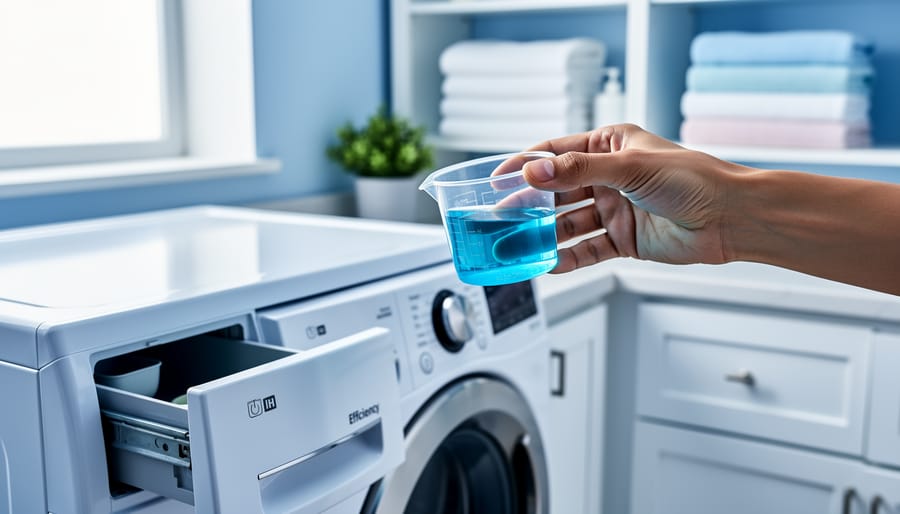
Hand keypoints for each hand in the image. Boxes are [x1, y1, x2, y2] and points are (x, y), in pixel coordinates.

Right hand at [522, 124, 751, 272]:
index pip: (555, 154)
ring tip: (517, 246)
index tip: (497, 180)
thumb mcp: (630, 167)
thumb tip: (535, 171)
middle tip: (500, 218)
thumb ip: (579, 170)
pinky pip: (587, 249)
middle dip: (528, 205)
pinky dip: (568, 258)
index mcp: (608, 146)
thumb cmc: (693, 179)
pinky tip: (549, 264)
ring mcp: (614, 209)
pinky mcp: (623, 239)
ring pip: (567, 223)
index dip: (524, 166)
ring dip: (543, 235)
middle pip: (555, 192)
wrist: (730, 217)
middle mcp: (607, 177)